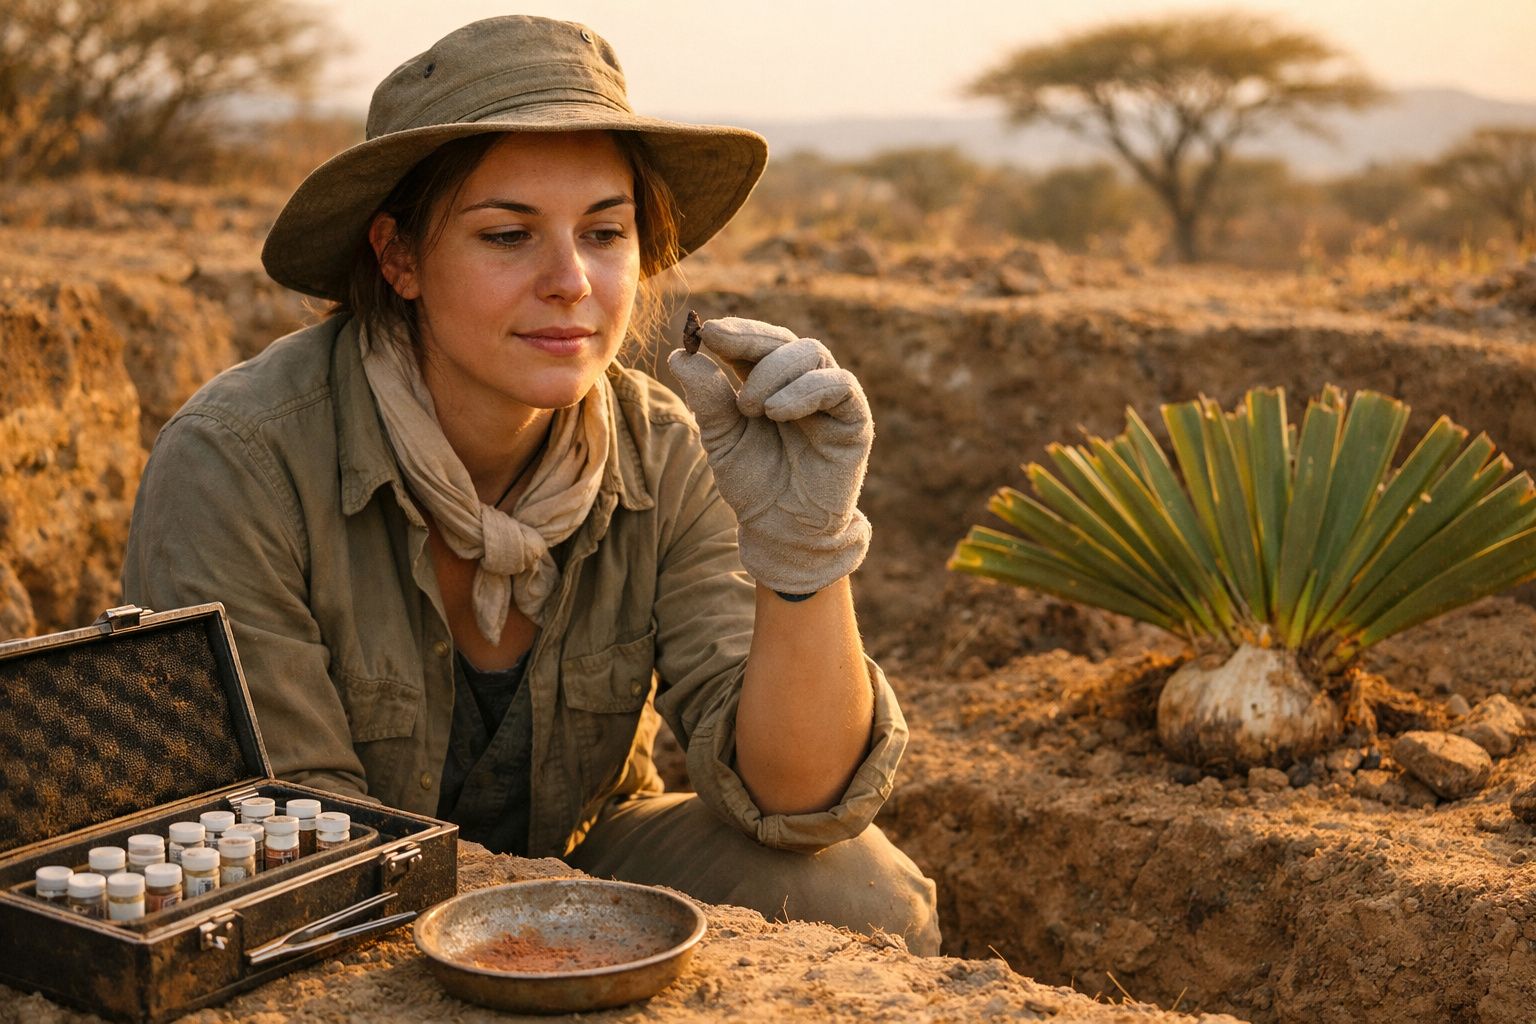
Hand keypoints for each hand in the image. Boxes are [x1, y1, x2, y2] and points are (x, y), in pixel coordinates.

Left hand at [667, 316, 872, 594]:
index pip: (757, 342)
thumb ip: (706, 399)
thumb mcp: (721, 439)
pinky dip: (805, 390)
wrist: (781, 531)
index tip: (704, 330)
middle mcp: (803, 383)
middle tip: (717, 341)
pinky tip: (776, 411)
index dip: (734, 332)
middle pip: (784, 340)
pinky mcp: (854, 420)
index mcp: (770, 382)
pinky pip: (839, 386)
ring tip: (749, 407)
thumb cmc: (753, 483)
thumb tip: (679, 356)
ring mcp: (830, 399)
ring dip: (773, 370)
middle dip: (749, 338)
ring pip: (812, 353)